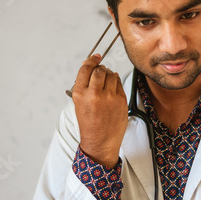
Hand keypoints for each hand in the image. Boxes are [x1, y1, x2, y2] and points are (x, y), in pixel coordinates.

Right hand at [72, 54, 127, 168]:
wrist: (100, 142)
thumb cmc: (89, 123)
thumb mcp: (79, 103)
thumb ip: (83, 84)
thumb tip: (89, 65)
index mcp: (80, 94)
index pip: (86, 68)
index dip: (91, 60)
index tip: (95, 57)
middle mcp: (94, 94)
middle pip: (100, 70)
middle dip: (101, 69)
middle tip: (100, 73)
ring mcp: (109, 97)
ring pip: (112, 75)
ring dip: (109, 75)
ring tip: (106, 84)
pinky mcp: (121, 100)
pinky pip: (119, 83)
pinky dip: (116, 83)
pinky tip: (112, 90)